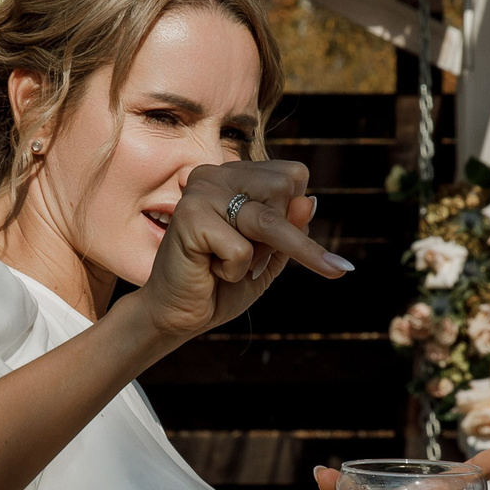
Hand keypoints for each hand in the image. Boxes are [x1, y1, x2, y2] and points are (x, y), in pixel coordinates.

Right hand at [131, 161, 350, 343]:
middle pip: (285, 187)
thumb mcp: (271, 255)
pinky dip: (235, 271)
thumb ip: (293, 227)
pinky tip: (207, 268)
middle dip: (280, 234)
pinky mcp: (189, 215)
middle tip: (248, 256)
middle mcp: (218, 174)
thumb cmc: (224, 283)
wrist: (179, 315)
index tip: (270, 243)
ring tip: (232, 269)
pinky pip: (242, 249)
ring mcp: (201, 190)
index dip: (293, 215)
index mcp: (238, 175)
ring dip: (261, 255)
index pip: (294, 175)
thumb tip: (309, 201)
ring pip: (268, 218)